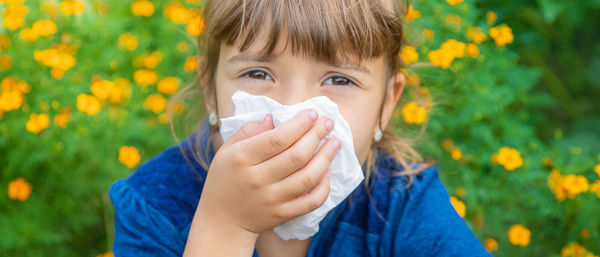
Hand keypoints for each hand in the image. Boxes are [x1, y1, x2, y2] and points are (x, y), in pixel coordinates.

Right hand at [196, 109, 340, 235]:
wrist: (221, 222)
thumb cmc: (224, 180)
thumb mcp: (226, 151)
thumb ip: (247, 132)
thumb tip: (272, 117)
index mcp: (241, 158)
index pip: (277, 138)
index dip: (299, 124)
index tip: (313, 113)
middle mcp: (257, 179)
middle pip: (296, 155)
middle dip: (316, 135)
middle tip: (328, 123)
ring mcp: (271, 199)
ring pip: (307, 177)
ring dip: (325, 158)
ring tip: (334, 143)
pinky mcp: (282, 215)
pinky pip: (310, 201)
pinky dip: (323, 187)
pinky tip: (327, 172)